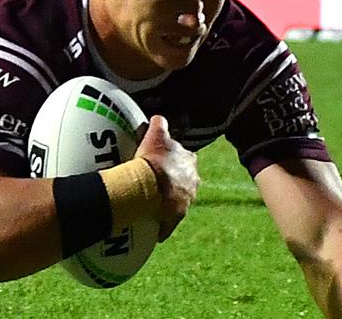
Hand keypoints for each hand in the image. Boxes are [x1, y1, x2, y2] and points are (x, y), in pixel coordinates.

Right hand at [135, 115, 199, 240]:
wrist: (148, 186)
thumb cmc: (153, 159)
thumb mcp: (156, 133)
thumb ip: (160, 123)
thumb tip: (158, 117)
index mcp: (190, 161)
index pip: (184, 158)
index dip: (172, 160)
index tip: (161, 162)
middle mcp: (193, 181)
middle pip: (184, 180)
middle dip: (173, 181)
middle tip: (155, 181)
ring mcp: (186, 201)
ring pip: (178, 201)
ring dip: (167, 201)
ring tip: (151, 201)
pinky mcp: (176, 218)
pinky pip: (168, 222)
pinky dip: (161, 223)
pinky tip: (151, 223)